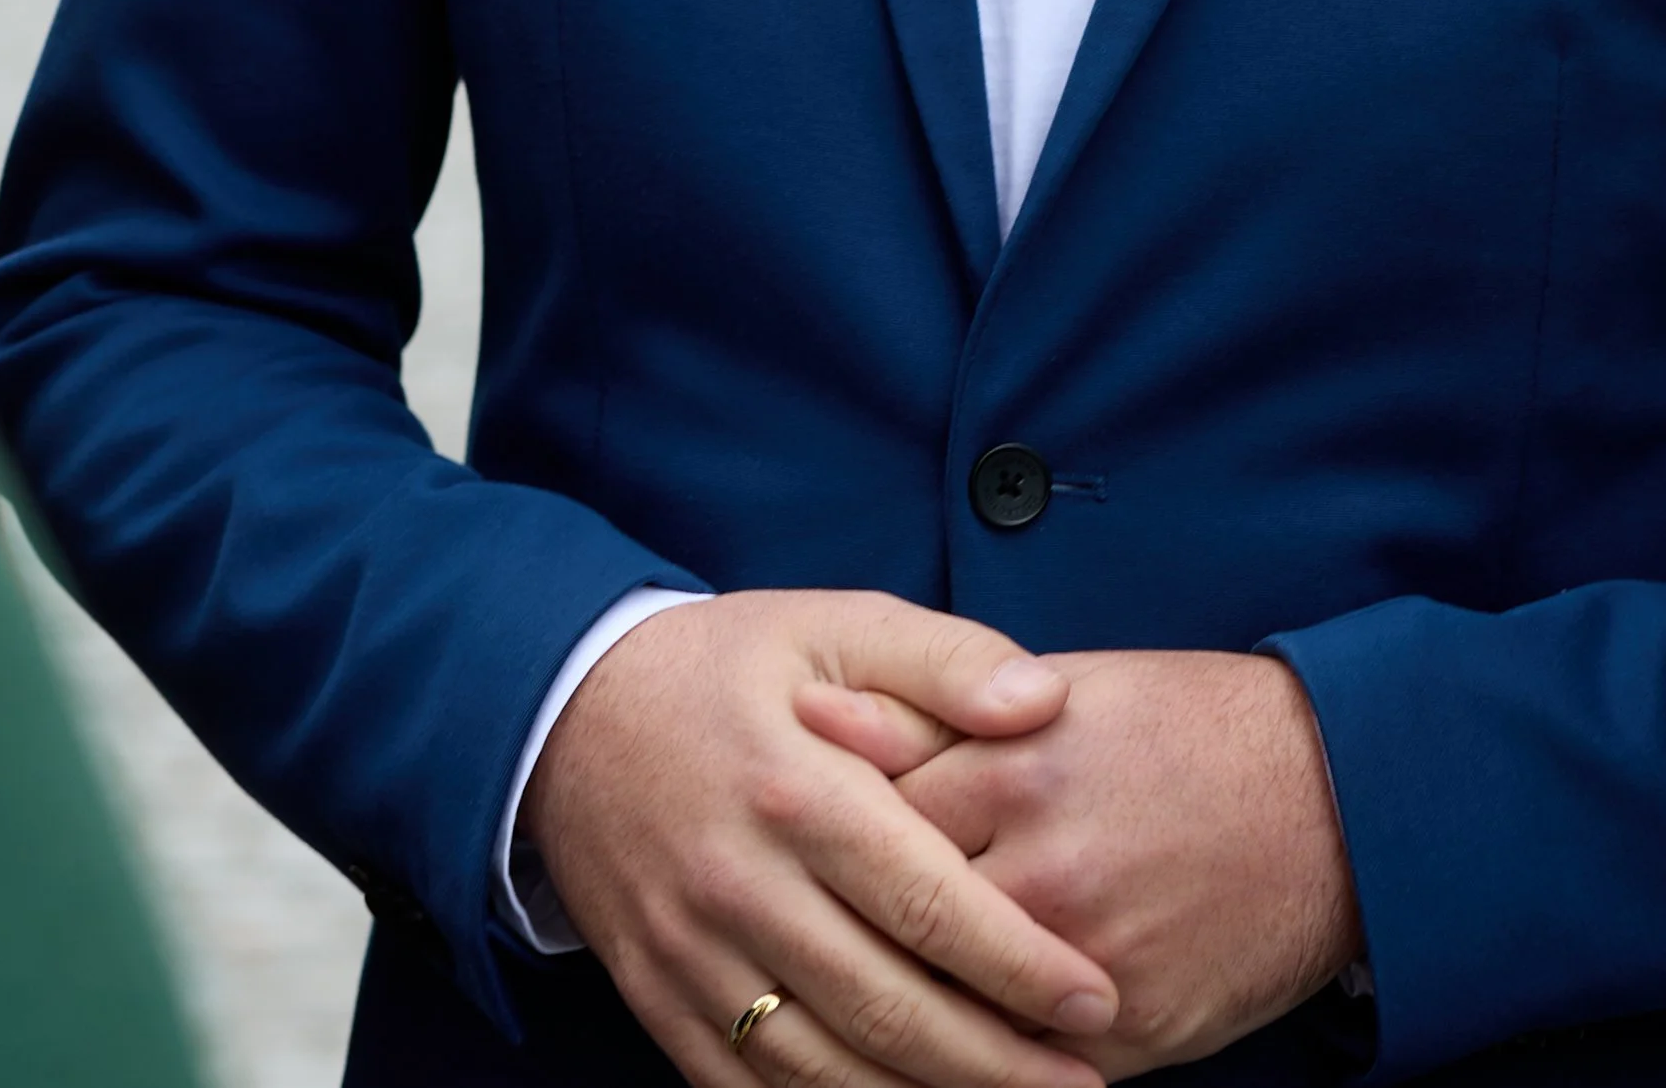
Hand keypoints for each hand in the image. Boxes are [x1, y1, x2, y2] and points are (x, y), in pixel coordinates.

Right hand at [520, 590, 1120, 1087]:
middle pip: (885, 1005)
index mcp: (797, 790)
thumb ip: (946, 660)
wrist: (569, 712)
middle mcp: (743, 885)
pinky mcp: (660, 1000)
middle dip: (996, 1061)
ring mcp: (694, 955)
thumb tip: (1043, 701)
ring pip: (822, 1068)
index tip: (1096, 996)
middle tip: (1083, 1083)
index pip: (927, 901)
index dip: (1018, 963)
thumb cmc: (727, 666)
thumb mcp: (836, 623)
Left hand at [802, 650, 1360, 1077]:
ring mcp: (1086, 965)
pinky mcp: (1127, 1037)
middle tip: (789, 950)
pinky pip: (1020, 1080)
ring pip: (945, 1023)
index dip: (818, 843)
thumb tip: (814, 713)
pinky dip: (969, 1077)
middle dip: (836, 948)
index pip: (870, 822)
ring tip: (840, 1019)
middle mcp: (1042, 872)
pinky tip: (931, 1063)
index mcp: (1016, 769)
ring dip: (888, 1031)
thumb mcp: (1060, 690)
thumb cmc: (1187, 728)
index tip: (779, 852)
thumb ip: (934, 709)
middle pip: (894, 934)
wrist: (1330, 799)